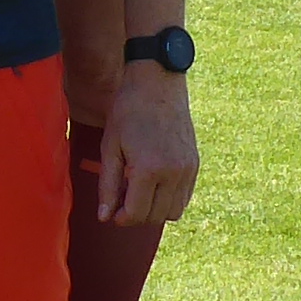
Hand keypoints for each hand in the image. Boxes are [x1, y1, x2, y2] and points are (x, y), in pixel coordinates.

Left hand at [94, 64, 197, 226]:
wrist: (157, 82)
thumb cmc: (127, 111)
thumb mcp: (110, 148)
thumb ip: (108, 186)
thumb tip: (105, 217)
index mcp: (149, 168)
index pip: (137, 213)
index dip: (121, 219)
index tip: (112, 213)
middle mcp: (173, 172)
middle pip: (156, 217)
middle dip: (136, 215)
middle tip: (122, 200)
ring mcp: (188, 168)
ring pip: (174, 211)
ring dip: (155, 209)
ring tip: (138, 191)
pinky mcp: (194, 163)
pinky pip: (184, 196)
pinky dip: (169, 198)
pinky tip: (153, 183)